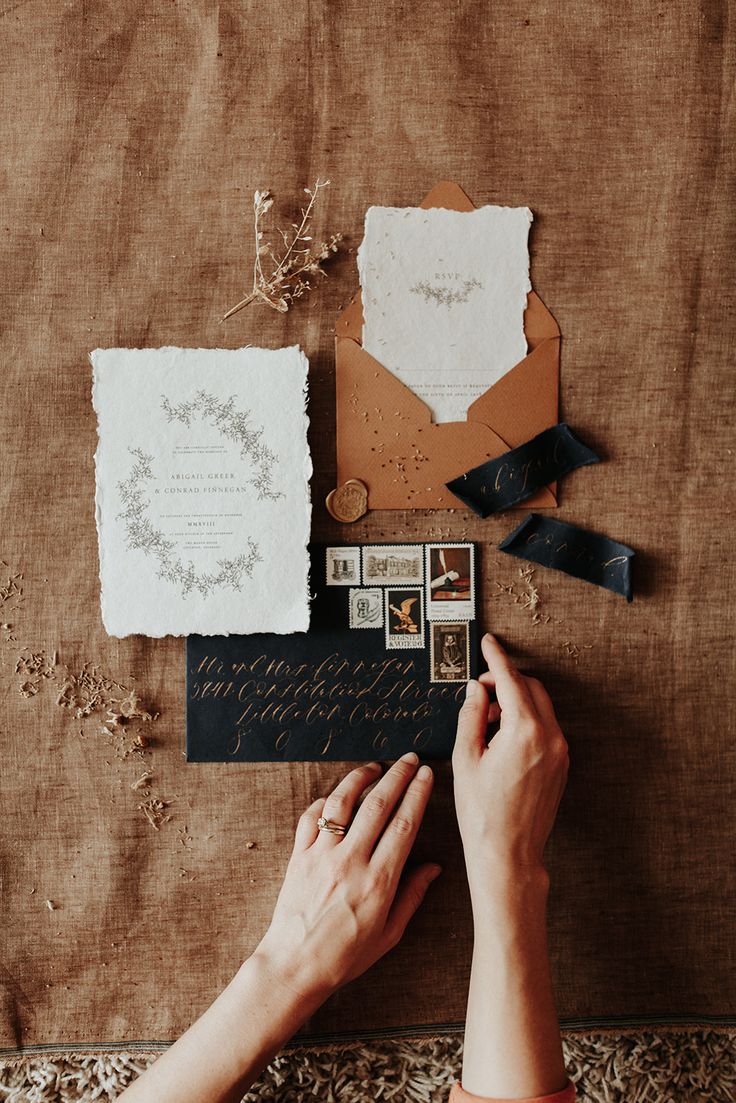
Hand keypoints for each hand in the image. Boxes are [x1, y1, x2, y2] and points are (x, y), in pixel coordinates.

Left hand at [254, 753, 439, 1004]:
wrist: (294, 966)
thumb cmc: (345, 957)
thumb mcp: (389, 934)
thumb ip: (412, 896)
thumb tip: (433, 867)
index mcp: (379, 881)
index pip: (404, 824)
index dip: (417, 794)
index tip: (426, 775)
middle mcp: (351, 862)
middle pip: (378, 805)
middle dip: (398, 776)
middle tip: (410, 759)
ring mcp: (321, 856)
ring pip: (342, 803)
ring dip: (360, 778)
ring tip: (375, 766)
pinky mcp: (298, 857)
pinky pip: (311, 818)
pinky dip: (324, 802)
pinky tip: (336, 797)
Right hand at [452, 634, 568, 892]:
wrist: (508, 854)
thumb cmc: (482, 812)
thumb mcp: (466, 759)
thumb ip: (471, 717)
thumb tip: (475, 691)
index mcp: (525, 731)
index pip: (510, 680)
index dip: (496, 658)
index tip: (488, 642)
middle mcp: (550, 737)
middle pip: (531, 687)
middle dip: (505, 681)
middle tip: (477, 692)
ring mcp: (560, 751)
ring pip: (540, 706)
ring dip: (515, 701)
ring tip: (485, 721)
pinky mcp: (562, 764)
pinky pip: (546, 727)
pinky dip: (526, 720)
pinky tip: (501, 737)